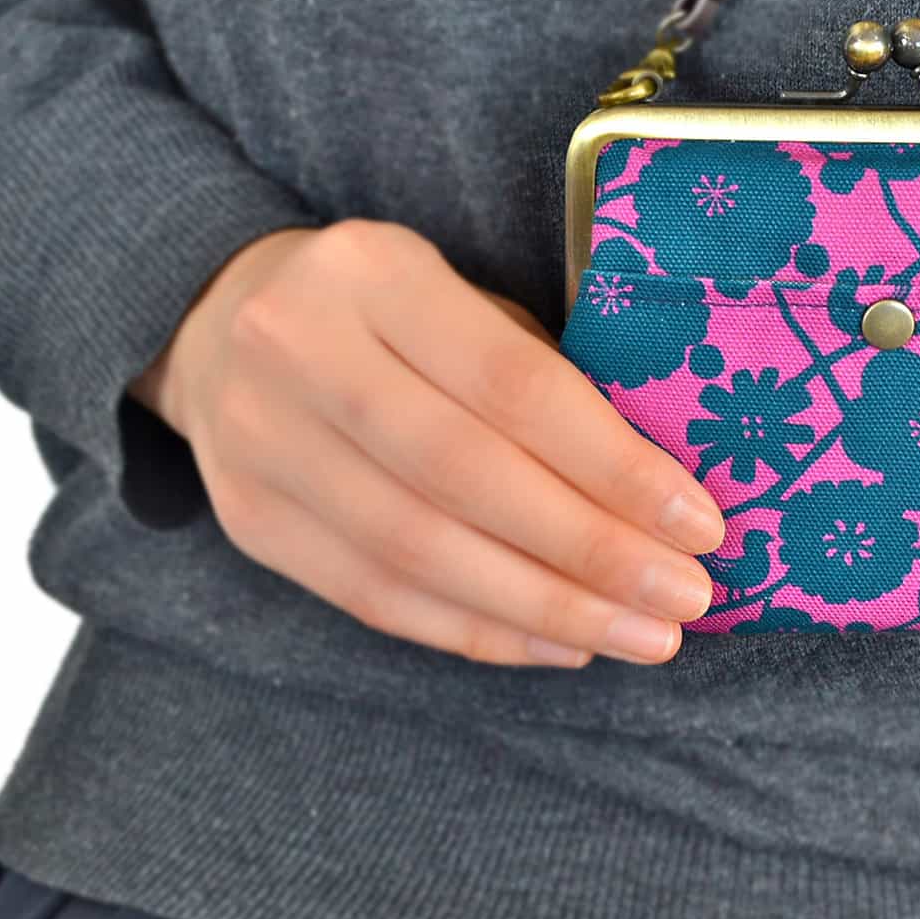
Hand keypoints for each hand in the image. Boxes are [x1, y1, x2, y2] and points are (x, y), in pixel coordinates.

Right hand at [131, 221, 725, 666]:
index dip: (612, 464)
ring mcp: (260, 442)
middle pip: (465, 476)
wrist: (219, 322)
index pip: (512, 384)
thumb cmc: (392, 313)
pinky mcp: (250, 521)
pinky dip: (478, 631)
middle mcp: (300, 352)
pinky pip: (376, 598)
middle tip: (686, 598)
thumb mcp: (462, 299)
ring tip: (640, 635)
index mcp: (374, 273)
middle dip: (591, 550)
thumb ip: (542, 376)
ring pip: (417, 552)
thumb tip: (663, 495)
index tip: (700, 523)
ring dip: (546, 607)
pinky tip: (560, 645)